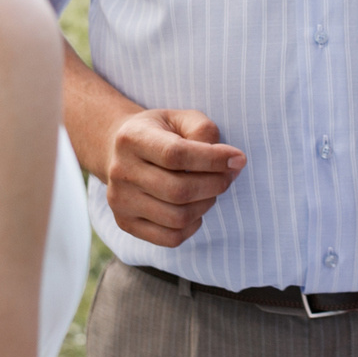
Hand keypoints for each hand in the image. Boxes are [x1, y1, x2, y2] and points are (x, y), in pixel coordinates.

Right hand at [100, 108, 245, 248]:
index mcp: (131, 138)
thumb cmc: (161, 133)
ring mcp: (120, 201)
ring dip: (206, 205)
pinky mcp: (126, 223)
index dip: (213, 159)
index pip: (175, 154)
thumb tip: (229, 161)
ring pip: (177, 217)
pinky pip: (170, 238)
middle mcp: (120, 171)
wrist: (121, 152)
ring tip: (211, 190)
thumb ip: (204, 130)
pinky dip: (193, 225)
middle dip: (215, 184)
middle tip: (228, 176)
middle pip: (178, 190)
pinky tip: (195, 208)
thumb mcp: (181, 118)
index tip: (238, 159)